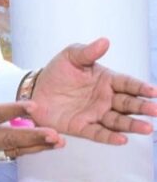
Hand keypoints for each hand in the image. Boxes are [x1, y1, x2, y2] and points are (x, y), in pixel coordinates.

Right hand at [0, 65, 62, 161]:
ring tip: (57, 143)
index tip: (34, 105)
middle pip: (5, 140)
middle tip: (55, 135)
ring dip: (33, 148)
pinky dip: (24, 151)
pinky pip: (4, 155)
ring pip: (8, 152)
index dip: (12, 110)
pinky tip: (43, 147)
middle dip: (31, 138)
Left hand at [31, 38, 156, 143]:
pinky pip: (98, 133)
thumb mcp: (72, 56)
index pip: (128, 84)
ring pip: (117, 121)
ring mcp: (95, 114)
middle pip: (128, 104)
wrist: (36, 89)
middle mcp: (105, 98)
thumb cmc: (58, 71)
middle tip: (155, 111)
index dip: (141, 88)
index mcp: (107, 80)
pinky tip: (122, 140)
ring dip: (132, 125)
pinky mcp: (82, 127)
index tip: (154, 92)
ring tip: (146, 128)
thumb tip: (105, 42)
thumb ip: (89, 52)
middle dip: (142, 107)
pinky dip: (110, 137)